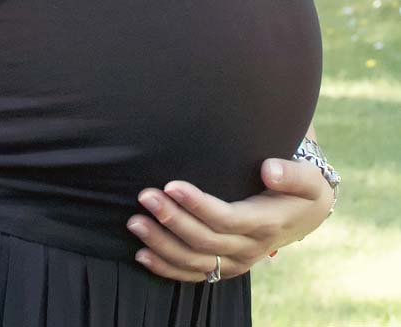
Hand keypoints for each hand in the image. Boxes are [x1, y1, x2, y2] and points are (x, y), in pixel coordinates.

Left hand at [125, 158, 334, 281]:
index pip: (227, 219)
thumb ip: (292, 174)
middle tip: (145, 196)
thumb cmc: (301, 189)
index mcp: (267, 224)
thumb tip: (270, 170)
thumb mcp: (309, 179)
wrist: (305, 215)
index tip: (171, 185)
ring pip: (194, 260)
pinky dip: (166, 267)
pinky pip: (194, 274)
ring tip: (134, 223)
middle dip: (172, 219)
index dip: (198, 205)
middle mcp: (250, 248)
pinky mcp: (225, 266)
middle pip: (204, 240)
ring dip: (162, 244)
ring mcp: (236, 261)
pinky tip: (142, 255)